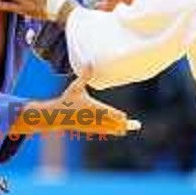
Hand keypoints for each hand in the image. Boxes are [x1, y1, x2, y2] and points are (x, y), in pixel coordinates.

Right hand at [9, 69, 140, 136]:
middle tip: (138, 125)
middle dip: (125, 124)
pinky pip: (105, 132)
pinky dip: (113, 130)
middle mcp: (95, 119)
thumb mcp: (76, 87)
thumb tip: (89, 62)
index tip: (126, 116)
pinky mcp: (91, 130)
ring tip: (134, 126)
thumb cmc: (67, 99)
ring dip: (121, 128)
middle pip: (115, 125)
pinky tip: (120, 130)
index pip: (111, 115)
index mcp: (94, 108)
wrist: (57, 116)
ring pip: (112, 130)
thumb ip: (85, 75)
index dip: (120, 116)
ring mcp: (93, 126)